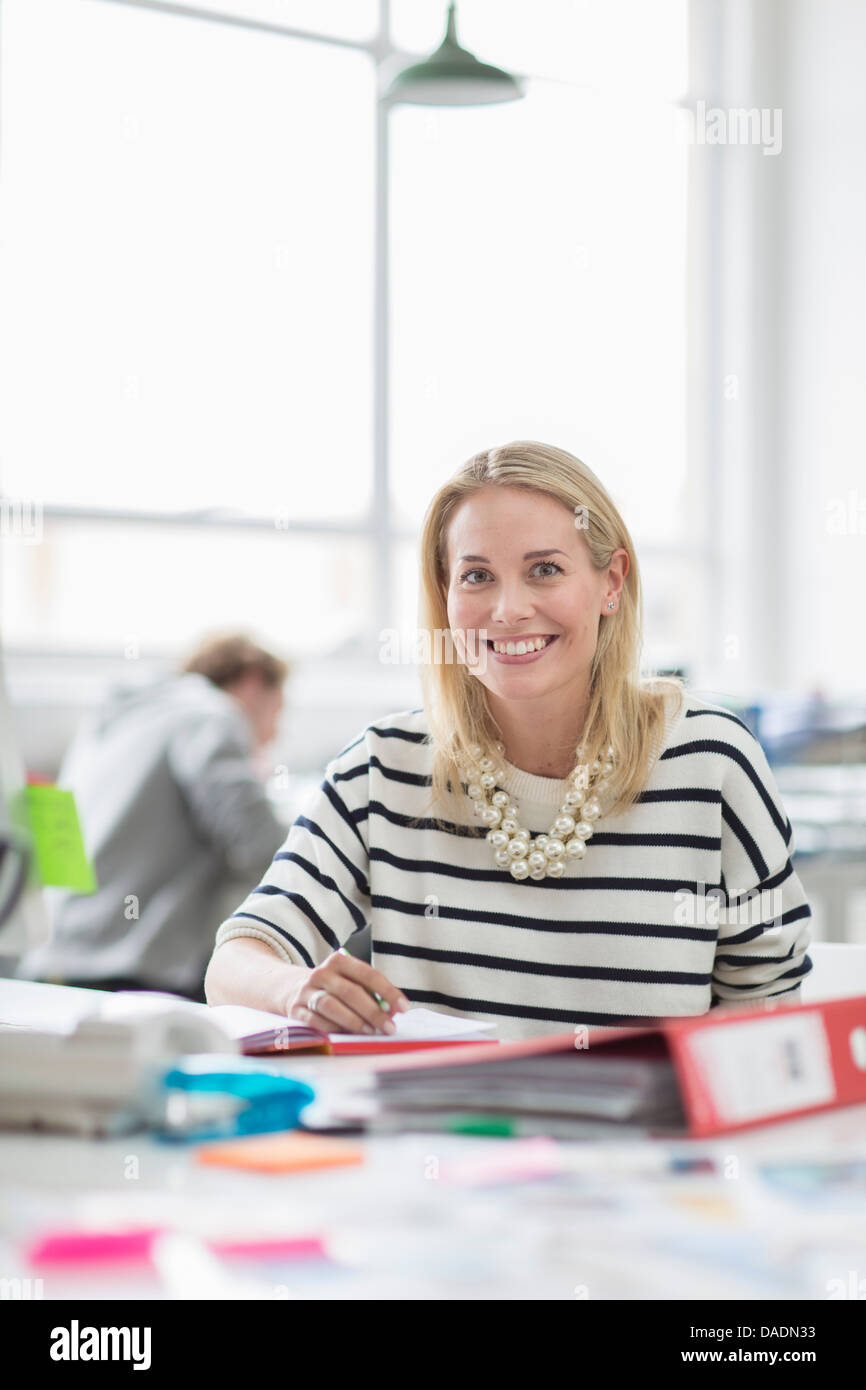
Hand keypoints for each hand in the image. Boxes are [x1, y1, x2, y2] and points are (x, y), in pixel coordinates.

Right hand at [285, 950, 409, 1034]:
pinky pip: (315, 1021)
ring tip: (370, 1032)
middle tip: (389, 1027)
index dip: (388, 991)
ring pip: (331, 1005)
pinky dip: (333, 1029)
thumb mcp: (349, 982)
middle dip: (373, 1011)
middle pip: (350, 991)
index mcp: (338, 961)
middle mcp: (321, 973)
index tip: (404, 1007)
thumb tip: (392, 1011)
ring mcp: (306, 991)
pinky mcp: (295, 1010)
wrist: (291, 989)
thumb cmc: (333, 988)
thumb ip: (370, 993)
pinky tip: (347, 1036)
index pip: (367, 974)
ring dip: (353, 1021)